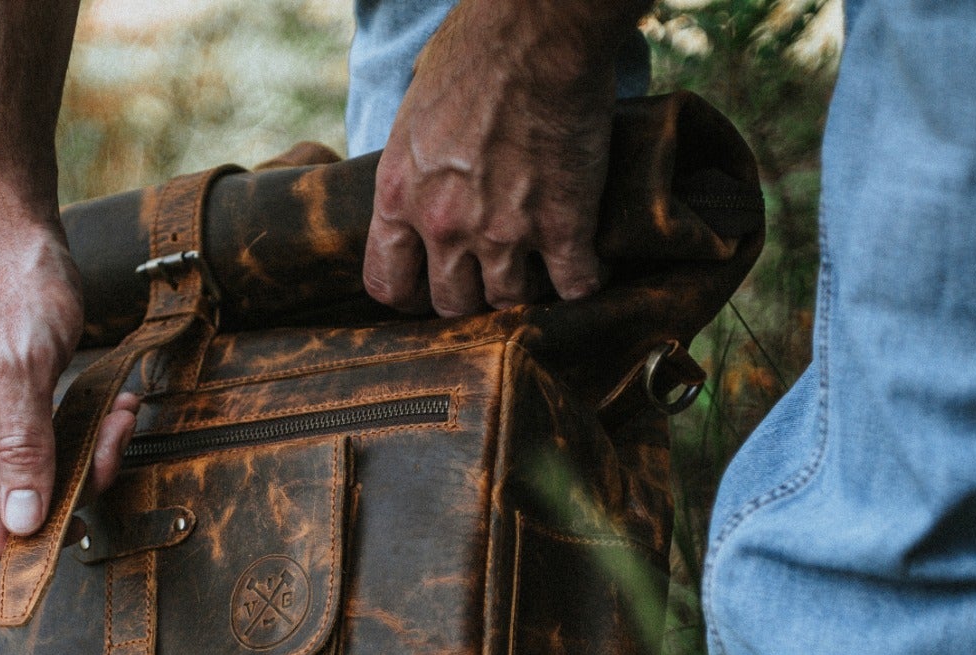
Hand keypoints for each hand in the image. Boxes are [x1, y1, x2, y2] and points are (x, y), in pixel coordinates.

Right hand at [0, 208, 138, 558]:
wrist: (11, 228)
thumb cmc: (10, 283)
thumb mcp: (22, 365)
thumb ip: (23, 445)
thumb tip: (21, 521)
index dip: (12, 543)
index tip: (69, 524)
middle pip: (10, 509)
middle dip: (71, 492)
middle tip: (111, 449)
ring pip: (42, 479)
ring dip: (91, 460)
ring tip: (121, 420)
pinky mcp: (20, 407)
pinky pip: (56, 445)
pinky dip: (91, 435)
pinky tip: (119, 408)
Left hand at [363, 0, 634, 316]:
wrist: (541, 29)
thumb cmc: (476, 50)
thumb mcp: (414, 112)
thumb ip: (414, 166)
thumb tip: (420, 182)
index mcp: (399, 196)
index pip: (387, 284)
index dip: (408, 296)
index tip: (427, 291)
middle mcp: (444, 224)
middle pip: (451, 304)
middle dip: (470, 296)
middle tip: (489, 278)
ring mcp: (504, 231)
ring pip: (508, 302)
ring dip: (524, 290)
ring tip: (539, 270)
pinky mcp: (563, 225)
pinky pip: (573, 285)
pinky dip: (584, 282)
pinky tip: (588, 267)